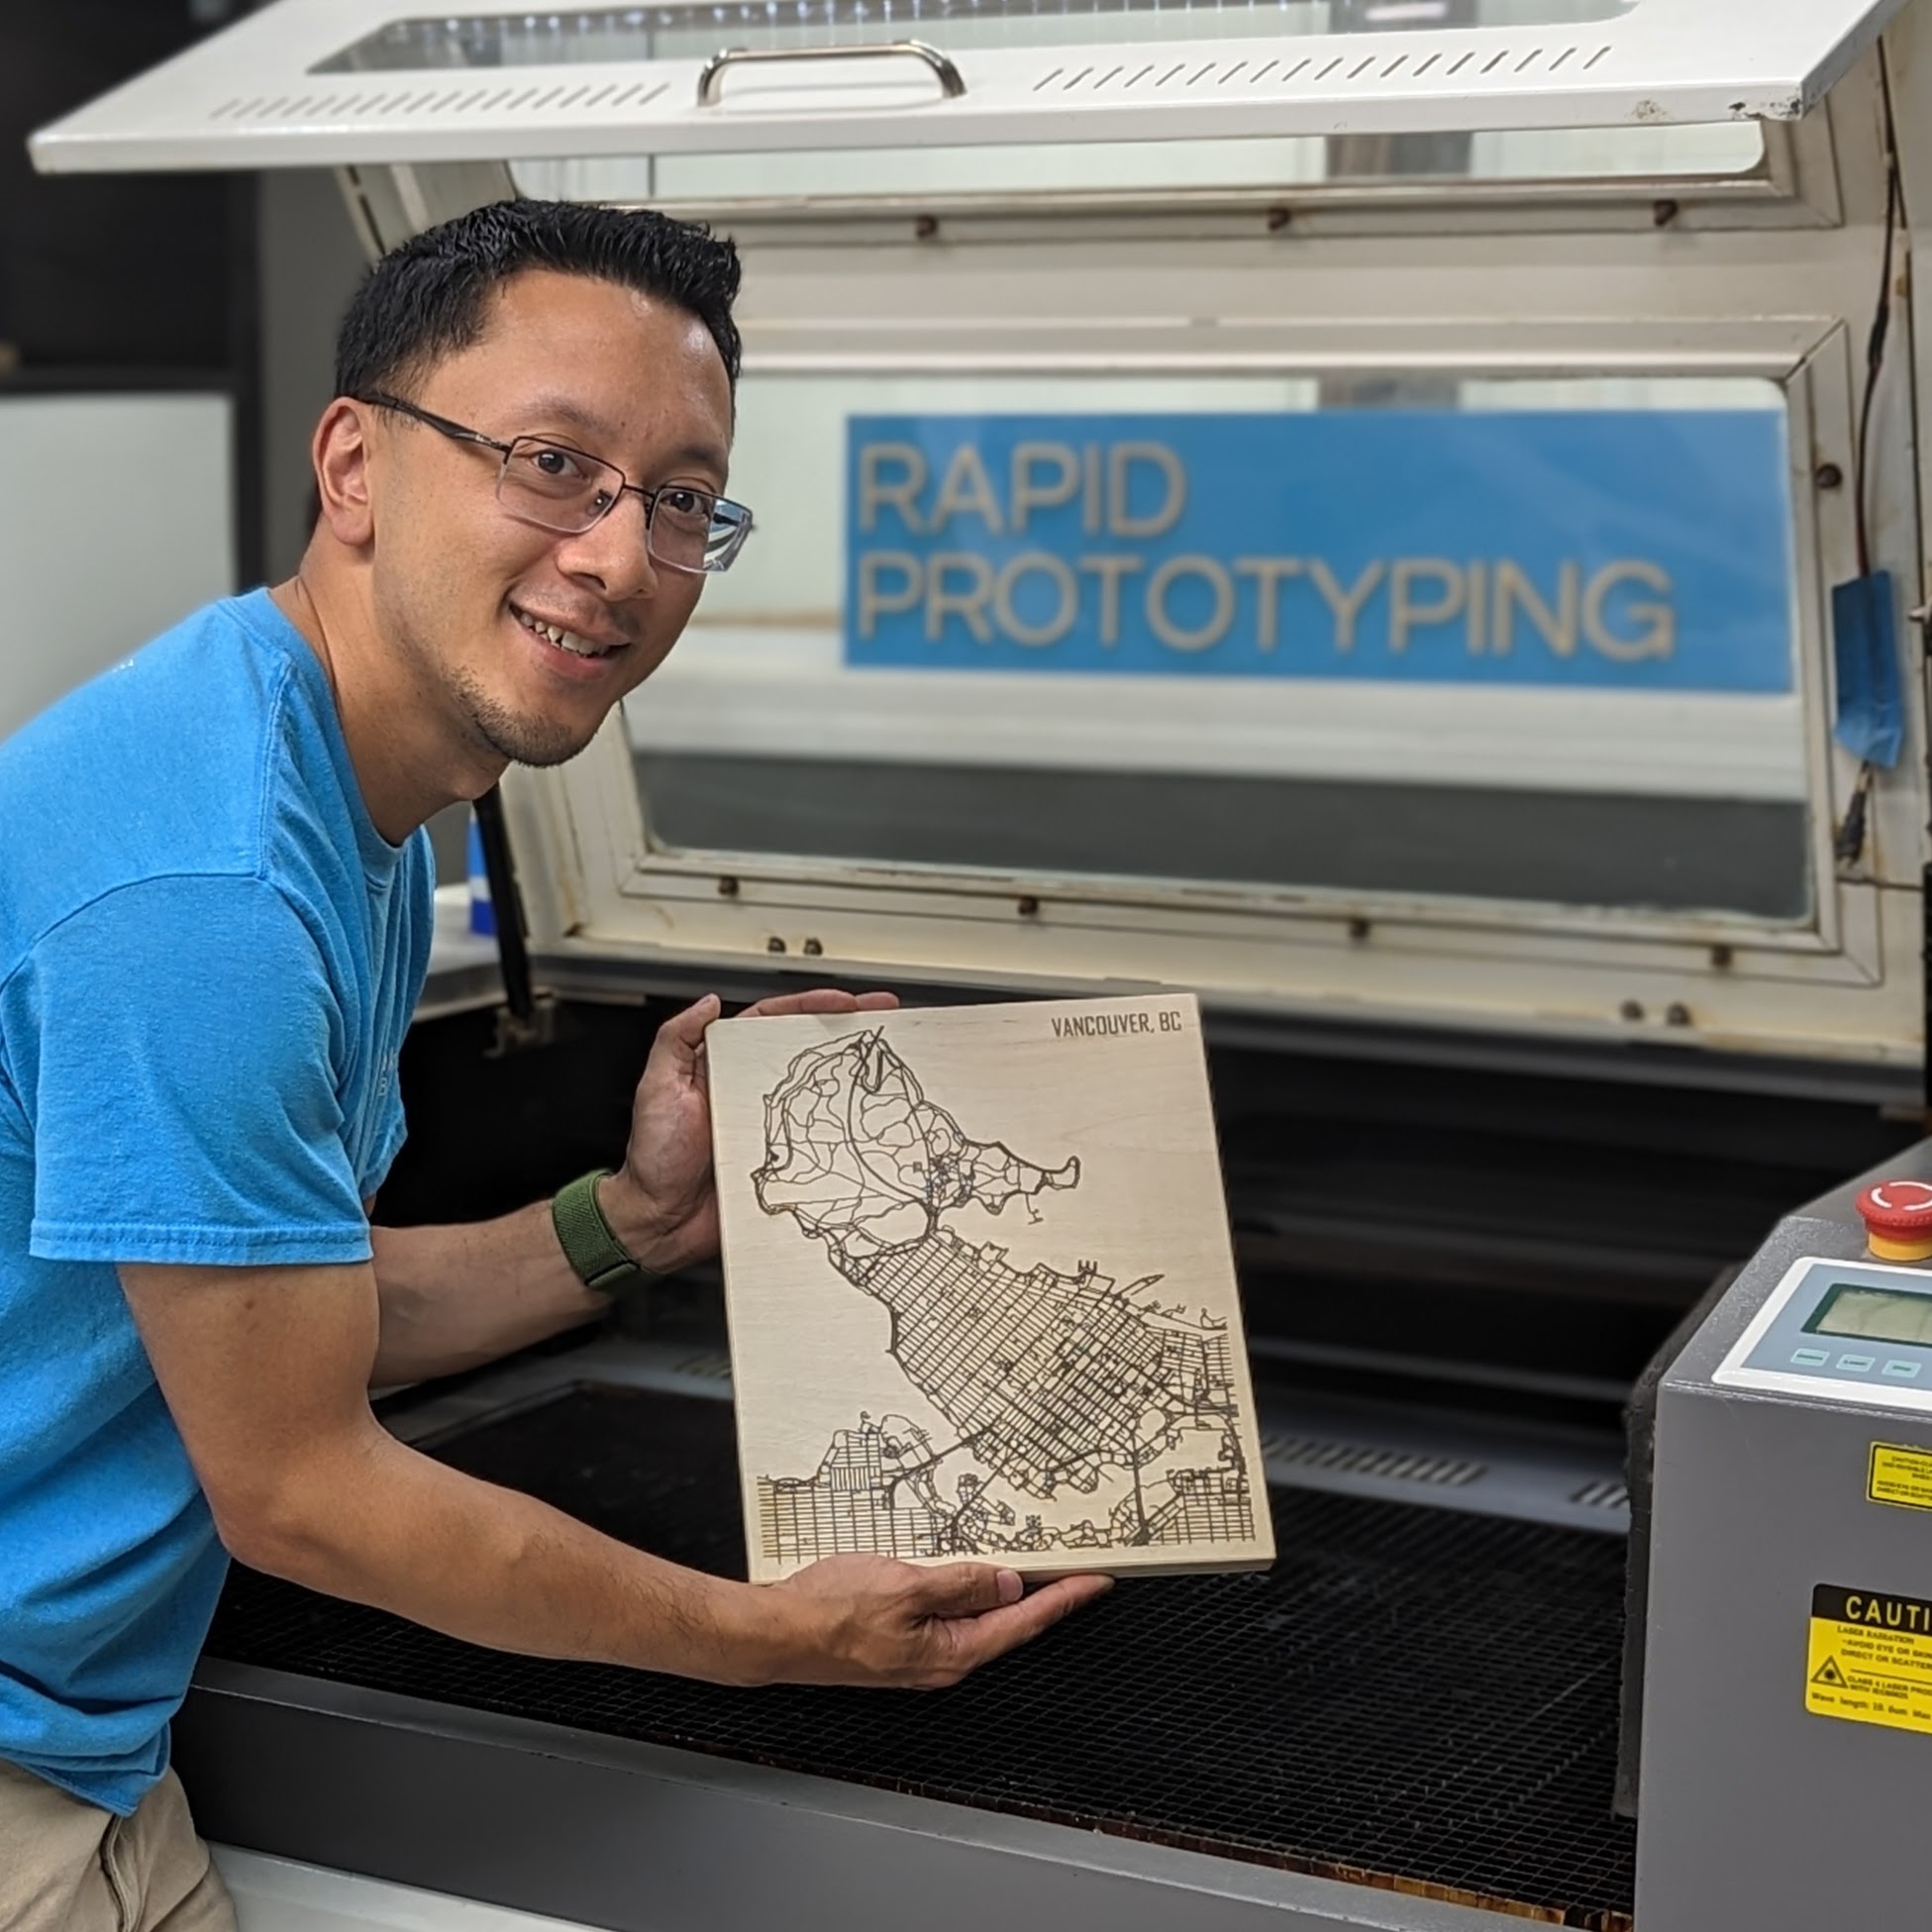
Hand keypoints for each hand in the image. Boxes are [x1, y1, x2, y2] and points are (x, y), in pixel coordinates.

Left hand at [603, 987, 897, 1272]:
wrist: (658, 1220)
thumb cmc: (653, 1158)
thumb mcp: (656, 1087)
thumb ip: (675, 1040)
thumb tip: (708, 1002)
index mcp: (725, 1066)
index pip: (774, 1022)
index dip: (812, 1006)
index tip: (845, 1000)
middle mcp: (752, 1092)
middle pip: (807, 1051)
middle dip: (848, 1030)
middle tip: (884, 1015)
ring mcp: (771, 1126)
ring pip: (821, 1093)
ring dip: (855, 1077)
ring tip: (888, 1060)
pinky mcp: (783, 1162)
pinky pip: (819, 1142)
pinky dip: (845, 1133)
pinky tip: (869, 1123)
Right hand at [758, 1554, 1112, 1688]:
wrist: (777, 1633)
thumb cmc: (829, 1612)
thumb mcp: (905, 1585)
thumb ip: (962, 1583)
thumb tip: (1011, 1584)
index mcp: (951, 1652)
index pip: (1024, 1622)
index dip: (1065, 1598)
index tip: (1097, 1581)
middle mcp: (941, 1661)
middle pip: (1009, 1626)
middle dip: (1047, 1599)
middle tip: (1079, 1571)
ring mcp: (921, 1655)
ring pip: (979, 1621)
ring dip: (1009, 1595)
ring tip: (1038, 1569)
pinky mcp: (901, 1643)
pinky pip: (951, 1617)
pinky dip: (972, 1595)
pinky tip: (973, 1578)